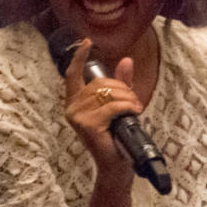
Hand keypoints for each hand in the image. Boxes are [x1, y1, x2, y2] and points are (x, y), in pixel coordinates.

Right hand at [62, 39, 141, 180]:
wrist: (116, 164)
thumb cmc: (116, 137)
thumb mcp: (119, 106)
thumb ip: (121, 84)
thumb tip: (126, 60)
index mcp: (75, 102)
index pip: (72, 75)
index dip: (79, 57)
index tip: (87, 42)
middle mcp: (71, 108)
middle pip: (99, 83)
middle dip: (122, 88)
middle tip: (135, 102)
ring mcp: (76, 116)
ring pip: (107, 93)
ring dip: (127, 99)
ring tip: (135, 108)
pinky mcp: (86, 124)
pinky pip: (111, 106)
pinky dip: (126, 107)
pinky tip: (133, 113)